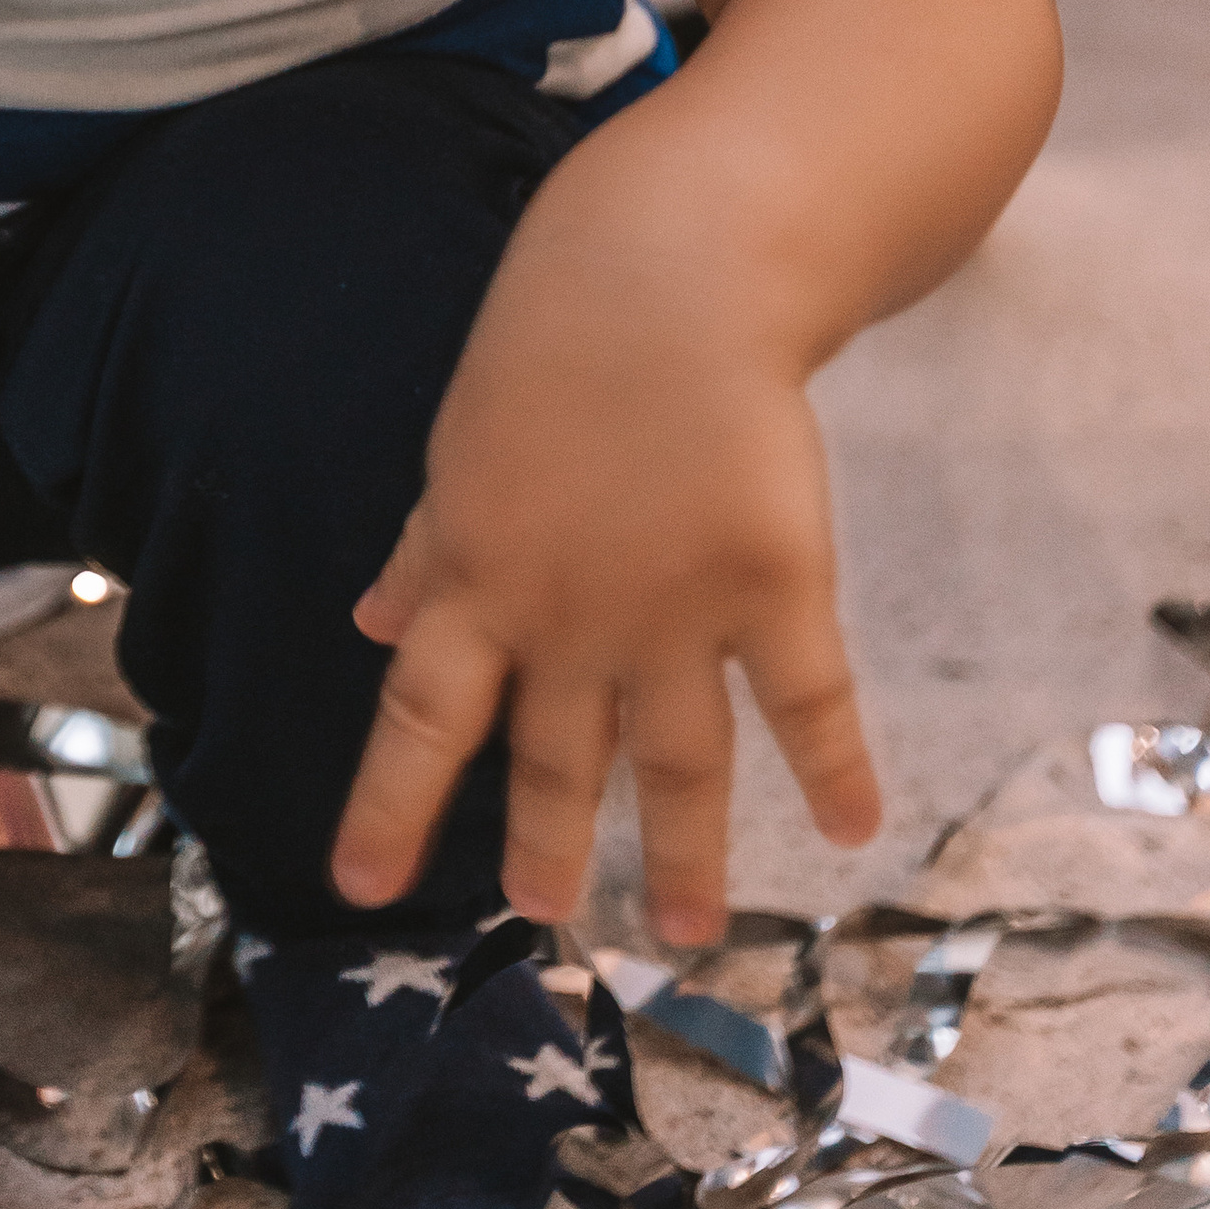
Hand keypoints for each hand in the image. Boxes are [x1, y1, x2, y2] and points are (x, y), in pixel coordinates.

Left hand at [328, 294, 879, 949]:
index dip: (388, 804)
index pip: (419, 717)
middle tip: (543, 919)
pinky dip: (832, 769)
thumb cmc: (554, 347)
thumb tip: (372, 621)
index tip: (359, 886)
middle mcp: (567, 614)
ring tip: (689, 933)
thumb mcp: (461, 448)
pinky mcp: (774, 582)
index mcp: (476, 577)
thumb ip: (427, 549)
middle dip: (546, 846)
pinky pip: (805, 699)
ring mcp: (674, 607)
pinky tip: (850, 830)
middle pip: (554, 758)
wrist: (667, 275)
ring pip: (678, 760)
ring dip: (684, 852)